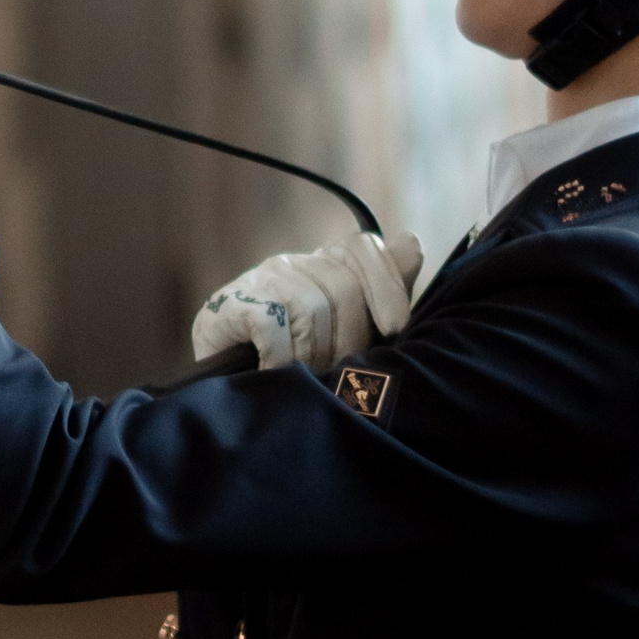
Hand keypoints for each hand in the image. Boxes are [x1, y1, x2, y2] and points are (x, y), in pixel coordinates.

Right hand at [190, 231, 423, 371]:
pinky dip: (279, 356)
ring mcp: (257, 282)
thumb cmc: (298, 368)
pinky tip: (275, 372)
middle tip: (336, 371)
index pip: (361, 248)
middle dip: (350, 339)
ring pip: (310, 308)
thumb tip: (411, 245)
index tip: (394, 327)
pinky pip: (273, 324)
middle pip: (343, 287)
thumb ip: (381, 292)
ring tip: (304, 376)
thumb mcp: (348, 334)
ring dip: (313, 355)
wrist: (228, 394)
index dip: (385, 284)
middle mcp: (290, 265)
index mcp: (322, 267)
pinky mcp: (227, 306)